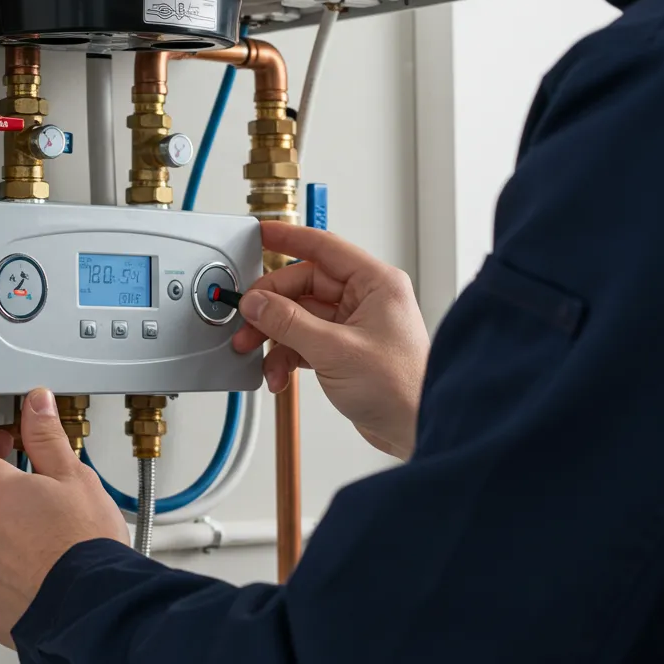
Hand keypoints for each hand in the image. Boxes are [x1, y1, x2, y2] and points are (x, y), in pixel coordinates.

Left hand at [0, 388, 128, 647]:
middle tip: (39, 500)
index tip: (6, 445)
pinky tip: (36, 572)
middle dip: (2, 496)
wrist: (90, 609)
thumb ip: (45, 436)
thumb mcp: (73, 476)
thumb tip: (36, 404)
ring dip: (2, 537)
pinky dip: (5, 574)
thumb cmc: (84, 546)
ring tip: (43, 543)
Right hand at [232, 223, 428, 458]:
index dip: (289, 238)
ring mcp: (353, 326)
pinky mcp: (343, 352)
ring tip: (254, 351)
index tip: (261, 234)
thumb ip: (289, 323)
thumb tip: (257, 303)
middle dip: (270, 306)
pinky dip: (286, 357)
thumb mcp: (335, 349)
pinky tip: (278, 374)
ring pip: (299, 317)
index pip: (324, 248)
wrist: (416, 430)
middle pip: (303, 287)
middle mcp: (364, 300)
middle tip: (247, 319)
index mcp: (374, 284)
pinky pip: (304, 343)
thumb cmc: (401, 387)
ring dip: (275, 336)